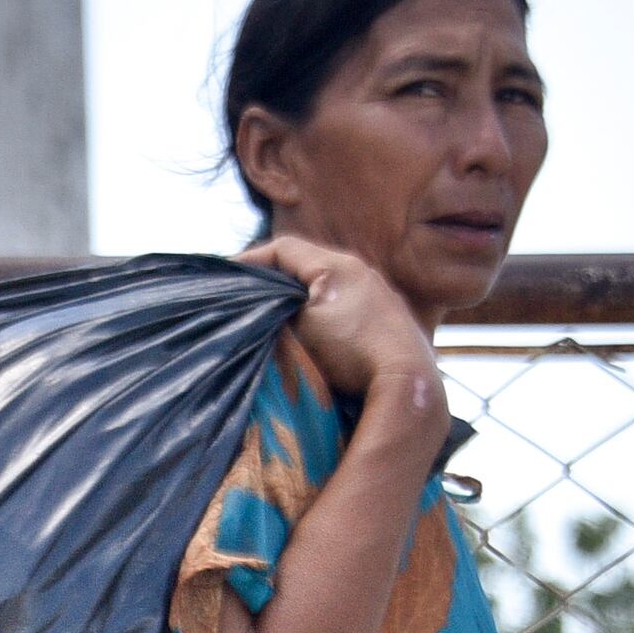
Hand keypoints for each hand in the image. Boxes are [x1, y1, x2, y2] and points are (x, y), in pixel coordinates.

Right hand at [247, 235, 441, 422]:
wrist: (406, 384)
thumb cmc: (352, 349)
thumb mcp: (301, 328)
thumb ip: (275, 312)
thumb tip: (258, 314)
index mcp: (339, 265)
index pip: (285, 248)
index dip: (251, 261)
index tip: (227, 277)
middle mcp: (363, 274)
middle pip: (307, 268)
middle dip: (276, 281)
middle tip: (248, 299)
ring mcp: (380, 299)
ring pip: (328, 292)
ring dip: (302, 303)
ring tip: (278, 321)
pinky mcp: (390, 325)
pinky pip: (346, 312)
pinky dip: (324, 320)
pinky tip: (316, 341)